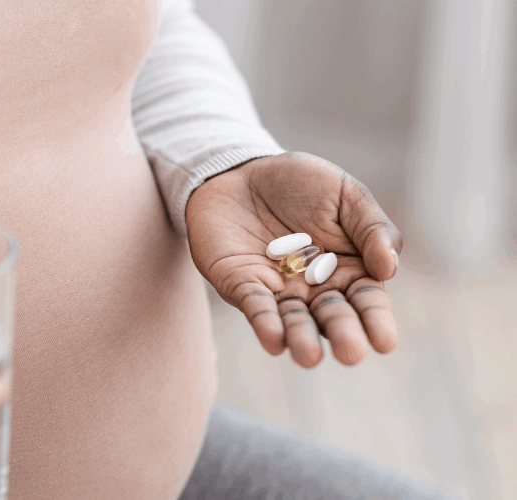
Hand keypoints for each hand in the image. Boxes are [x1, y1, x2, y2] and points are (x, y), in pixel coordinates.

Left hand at [186, 152, 402, 367]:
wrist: (241, 171)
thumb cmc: (300, 184)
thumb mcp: (345, 194)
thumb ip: (372, 227)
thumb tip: (389, 269)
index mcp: (350, 269)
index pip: (367, 301)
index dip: (376, 320)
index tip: (384, 342)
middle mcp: (315, 288)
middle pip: (331, 317)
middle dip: (341, 334)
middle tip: (349, 352)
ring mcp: (278, 289)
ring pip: (293, 320)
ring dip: (301, 338)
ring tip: (310, 357)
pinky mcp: (242, 284)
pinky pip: (255, 306)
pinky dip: (264, 322)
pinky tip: (273, 339)